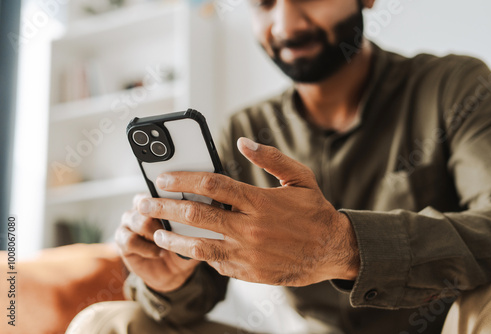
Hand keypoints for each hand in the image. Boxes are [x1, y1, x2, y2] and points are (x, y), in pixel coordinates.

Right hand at [115, 194, 199, 292]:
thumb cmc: (188, 245)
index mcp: (159, 197)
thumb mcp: (198, 231)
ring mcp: (130, 221)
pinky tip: (158, 253)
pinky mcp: (121, 240)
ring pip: (137, 220)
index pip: (158, 187)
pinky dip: (146, 248)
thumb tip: (203, 208)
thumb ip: (197, 219)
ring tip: (166, 243)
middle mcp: (141, 206)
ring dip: (154, 233)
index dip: (167, 194)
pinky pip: (128, 239)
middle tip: (174, 228)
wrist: (175, 271)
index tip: (181, 202)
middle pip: (146, 202)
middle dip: (161, 216)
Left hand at [139, 137, 359, 286]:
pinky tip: (186, 247)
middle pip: (196, 214)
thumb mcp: (300, 177)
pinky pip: (215, 262)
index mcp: (259, 201)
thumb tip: (242, 142)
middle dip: (164, 207)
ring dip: (171, 237)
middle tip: (143, 203)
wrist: (332, 251)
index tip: (162, 177)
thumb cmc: (315, 212)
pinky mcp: (248, 272)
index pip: (211, 185)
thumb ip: (271, 158)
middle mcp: (249, 227)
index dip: (182, 179)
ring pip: (198, 245)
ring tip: (154, 230)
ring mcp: (247, 253)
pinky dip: (198, 254)